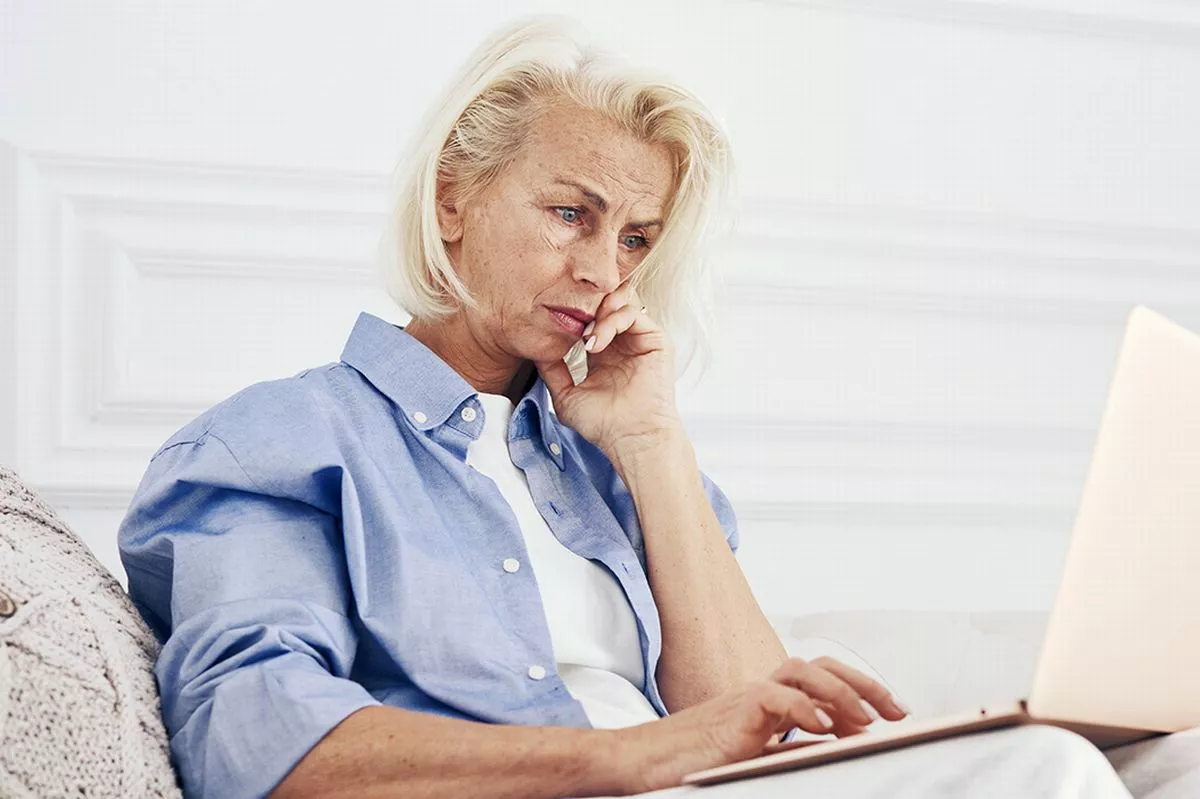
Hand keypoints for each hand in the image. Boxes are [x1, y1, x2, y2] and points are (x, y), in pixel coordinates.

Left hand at [534, 284, 678, 456]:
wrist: (629, 437)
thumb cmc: (602, 424)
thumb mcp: (565, 395)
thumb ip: (551, 370)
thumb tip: (534, 349)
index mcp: (604, 352)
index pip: (590, 317)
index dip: (573, 316)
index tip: (555, 327)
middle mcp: (623, 342)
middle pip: (607, 303)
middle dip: (587, 306)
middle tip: (572, 322)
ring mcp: (640, 340)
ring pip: (620, 303)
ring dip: (598, 312)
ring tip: (585, 335)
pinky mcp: (655, 341)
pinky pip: (633, 313)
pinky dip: (612, 320)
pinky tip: (596, 342)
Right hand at [604, 656, 908, 794]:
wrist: (646, 762)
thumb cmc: (696, 762)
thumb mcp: (756, 757)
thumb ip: (790, 748)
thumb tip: (835, 748)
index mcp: (771, 701)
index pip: (824, 678)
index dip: (862, 688)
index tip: (895, 712)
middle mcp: (762, 690)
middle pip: (821, 666)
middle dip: (865, 684)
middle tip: (897, 711)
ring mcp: (747, 697)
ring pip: (803, 672)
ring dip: (841, 692)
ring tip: (867, 720)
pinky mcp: (734, 712)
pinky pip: (776, 698)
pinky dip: (805, 708)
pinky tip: (825, 726)